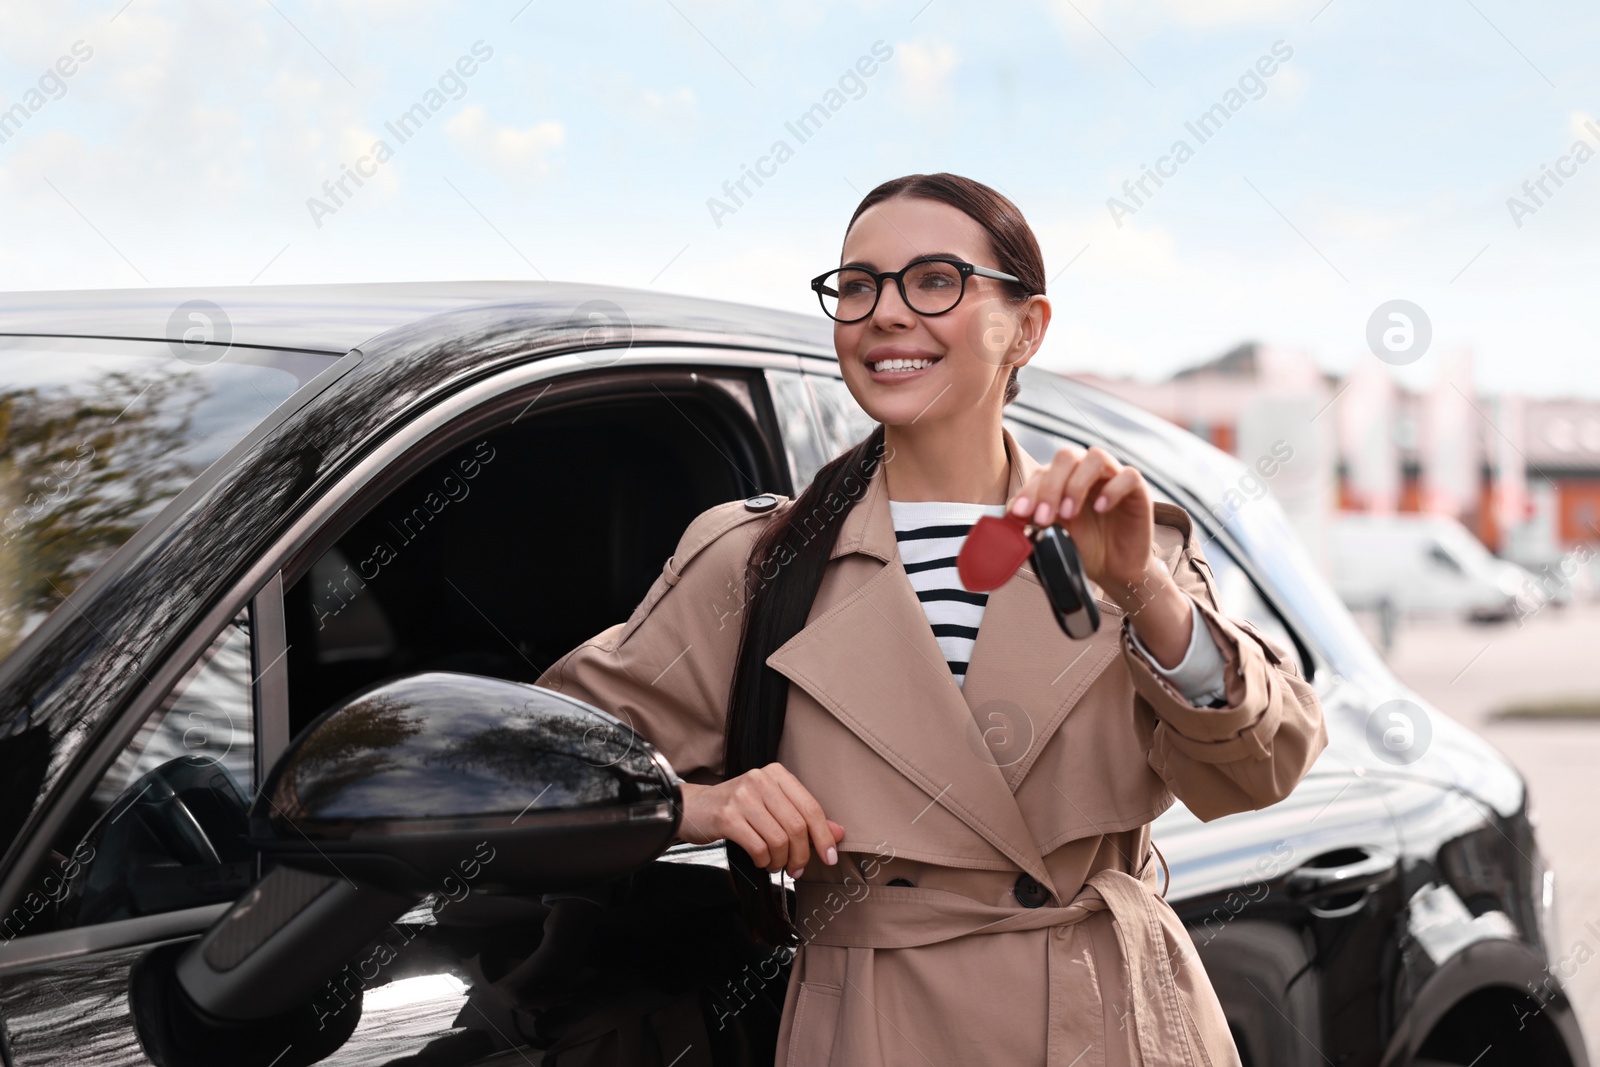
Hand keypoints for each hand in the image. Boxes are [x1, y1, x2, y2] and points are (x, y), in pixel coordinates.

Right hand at [676, 764, 844, 878]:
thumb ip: (804, 819)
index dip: (824, 837)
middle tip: (796, 869)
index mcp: (776, 774)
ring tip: (774, 864)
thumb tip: (839, 833)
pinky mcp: (727, 816)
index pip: (811, 808)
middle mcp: (761, 780)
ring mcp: (742, 796)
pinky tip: (759, 861)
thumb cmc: (738, 810)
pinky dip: (763, 861)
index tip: (830, 858)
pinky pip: (758, 847)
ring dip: (780, 861)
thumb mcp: (772, 808)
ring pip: (779, 840)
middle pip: (797, 826)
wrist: (692, 808)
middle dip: (801, 855)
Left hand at [1008, 445, 1155, 593]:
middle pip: (1067, 456)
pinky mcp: (1137, 490)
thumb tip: (1008, 516)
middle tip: (1044, 518)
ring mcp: (1113, 477)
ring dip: (1077, 484)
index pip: (1043, 471)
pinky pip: (1128, 475)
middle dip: (1050, 486)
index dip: (1028, 491)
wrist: (1114, 570)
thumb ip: (1031, 523)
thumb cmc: (1082, 548)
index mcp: (1063, 479)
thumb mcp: (1051, 536)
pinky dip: (1112, 489)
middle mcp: (1086, 472)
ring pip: (1095, 457)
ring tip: (1069, 513)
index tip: (1017, 514)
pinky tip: (1101, 508)